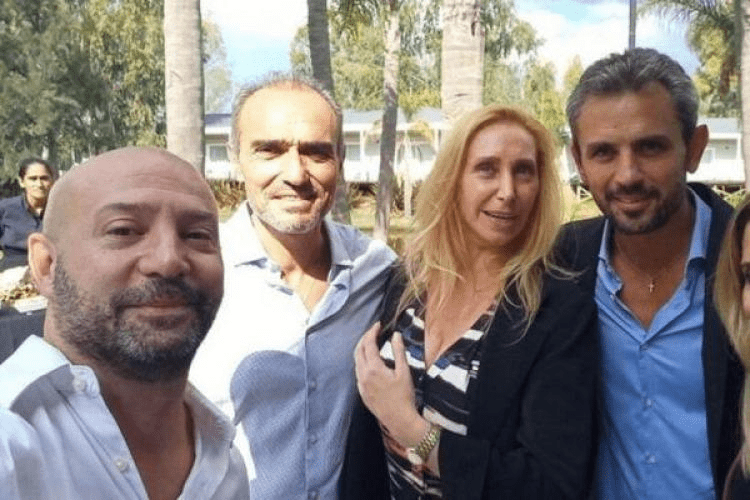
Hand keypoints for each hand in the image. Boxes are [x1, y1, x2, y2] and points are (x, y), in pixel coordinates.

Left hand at [354, 322, 426, 447]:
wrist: (400, 420)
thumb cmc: (404, 396)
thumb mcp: (404, 372)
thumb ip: (399, 351)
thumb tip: (396, 335)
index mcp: (373, 369)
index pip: (368, 344)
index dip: (372, 332)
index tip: (378, 325)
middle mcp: (363, 376)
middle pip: (358, 350)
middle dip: (364, 338)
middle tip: (374, 331)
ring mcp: (361, 385)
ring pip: (356, 362)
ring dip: (362, 350)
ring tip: (372, 344)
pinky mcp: (362, 393)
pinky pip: (358, 372)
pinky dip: (362, 362)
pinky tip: (371, 362)